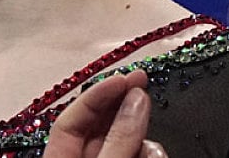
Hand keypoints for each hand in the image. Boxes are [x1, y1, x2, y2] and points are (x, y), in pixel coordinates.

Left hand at [45, 69, 167, 157]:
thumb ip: (119, 139)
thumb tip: (135, 100)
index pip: (71, 120)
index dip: (95, 95)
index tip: (122, 79)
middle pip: (100, 126)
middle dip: (123, 105)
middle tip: (142, 81)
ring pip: (125, 142)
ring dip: (143, 137)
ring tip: (152, 149)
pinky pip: (139, 157)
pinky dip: (149, 155)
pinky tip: (156, 157)